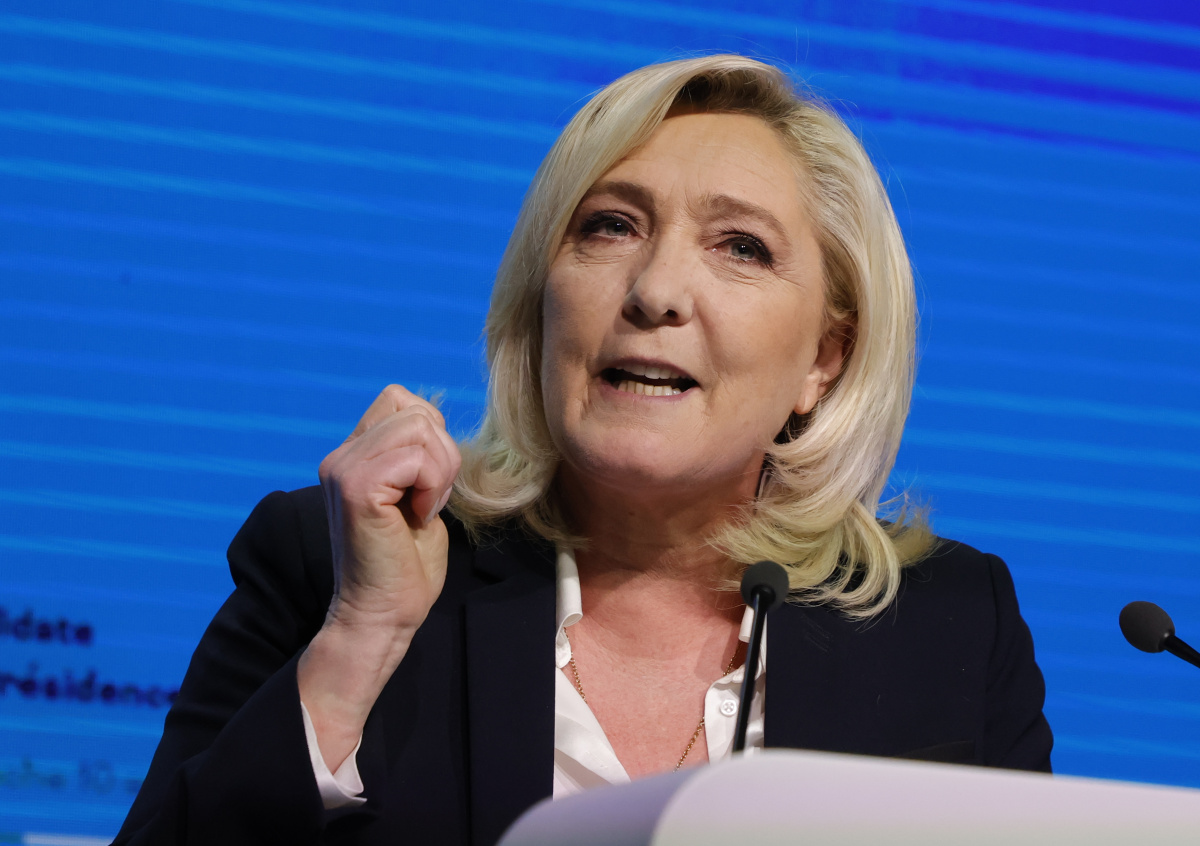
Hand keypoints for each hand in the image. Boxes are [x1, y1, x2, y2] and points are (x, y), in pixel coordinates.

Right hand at [299, 385, 460, 769]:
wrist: (382, 616)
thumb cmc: (405, 565)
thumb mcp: (417, 494)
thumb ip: (418, 455)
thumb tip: (436, 422)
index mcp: (353, 455)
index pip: (399, 398)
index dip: (430, 433)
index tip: (427, 483)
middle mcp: (341, 456)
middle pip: (414, 408)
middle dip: (442, 453)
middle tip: (429, 500)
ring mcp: (344, 470)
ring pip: (419, 427)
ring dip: (439, 471)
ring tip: (423, 509)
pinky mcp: (356, 489)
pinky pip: (416, 458)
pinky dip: (432, 487)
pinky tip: (417, 517)